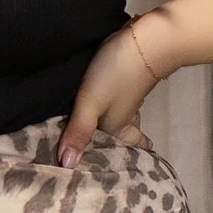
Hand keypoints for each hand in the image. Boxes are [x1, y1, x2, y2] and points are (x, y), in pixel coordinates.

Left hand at [58, 17, 164, 163]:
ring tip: (91, 134)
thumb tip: (66, 166)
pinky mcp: (123, 82)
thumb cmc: (117, 75)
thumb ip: (78, 131)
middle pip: (124, 138)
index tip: (108, 173)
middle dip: (113, 147)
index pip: (124, 152)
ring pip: (119, 120)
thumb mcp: (91, 103)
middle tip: (97, 156)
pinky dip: (108, 107)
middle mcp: (124, 118)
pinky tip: (96, 104)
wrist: (146, 39)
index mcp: (118, 129)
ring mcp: (126, 99)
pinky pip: (114, 102)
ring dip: (108, 127)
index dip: (118, 163)